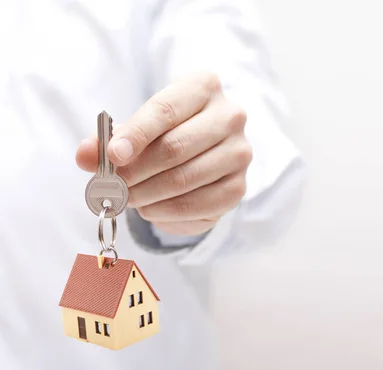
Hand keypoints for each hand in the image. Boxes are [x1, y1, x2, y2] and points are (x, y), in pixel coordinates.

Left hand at [76, 73, 251, 235]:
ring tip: (125, 198)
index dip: (136, 134)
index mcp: (204, 87)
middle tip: (111, 186)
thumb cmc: (168, 132)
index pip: (166, 110)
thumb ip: (109, 139)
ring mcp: (239, 153)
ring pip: (185, 178)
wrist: (204, 152)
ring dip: (146, 194)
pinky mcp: (239, 186)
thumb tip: (84, 155)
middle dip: (135, 171)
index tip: (112, 156)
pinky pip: (198, 204)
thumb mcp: (138, 127)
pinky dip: (165, 211)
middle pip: (176, 147)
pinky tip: (149, 208)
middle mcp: (230, 116)